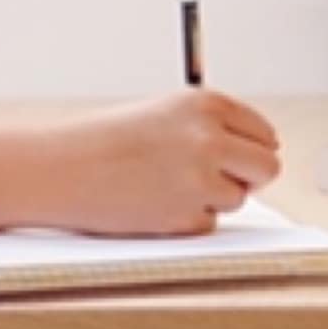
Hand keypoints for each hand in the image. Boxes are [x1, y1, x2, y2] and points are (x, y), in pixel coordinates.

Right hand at [51, 91, 282, 234]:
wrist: (60, 169)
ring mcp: (200, 180)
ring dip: (211, 198)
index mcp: (207, 105)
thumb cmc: (104, 140)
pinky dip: (187, 219)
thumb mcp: (164, 113)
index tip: (238, 156)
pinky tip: (153, 203)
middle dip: (249, 177)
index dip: (250, 148)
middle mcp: (210, 139)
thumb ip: (210, 128)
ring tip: (166, 186)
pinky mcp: (185, 216)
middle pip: (267, 168)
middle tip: (221, 179)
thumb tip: (254, 153)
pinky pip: (208, 223)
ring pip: (237, 199)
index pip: (264, 133)